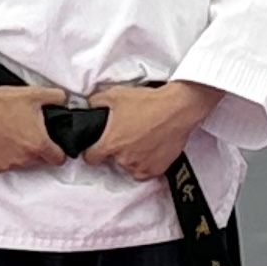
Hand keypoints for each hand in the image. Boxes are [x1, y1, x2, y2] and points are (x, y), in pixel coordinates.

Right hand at [0, 81, 71, 172]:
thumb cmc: (1, 102)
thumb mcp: (35, 93)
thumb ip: (57, 97)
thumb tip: (64, 100)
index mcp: (38, 144)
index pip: (59, 159)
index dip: (59, 151)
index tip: (54, 145)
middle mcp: (24, 158)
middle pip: (40, 161)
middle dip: (38, 149)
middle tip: (29, 131)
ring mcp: (8, 163)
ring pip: (23, 163)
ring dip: (22, 153)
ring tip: (13, 133)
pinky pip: (6, 164)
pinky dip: (6, 155)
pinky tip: (1, 140)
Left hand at [88, 80, 223, 182]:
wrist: (177, 108)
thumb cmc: (147, 102)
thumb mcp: (115, 95)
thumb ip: (96, 102)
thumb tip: (89, 107)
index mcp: (110, 144)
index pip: (90, 158)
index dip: (92, 151)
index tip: (97, 147)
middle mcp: (123, 159)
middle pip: (112, 160)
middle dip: (117, 150)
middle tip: (128, 134)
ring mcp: (141, 166)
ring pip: (129, 166)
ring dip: (132, 157)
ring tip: (142, 140)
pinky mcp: (156, 170)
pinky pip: (145, 170)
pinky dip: (146, 162)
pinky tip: (151, 147)